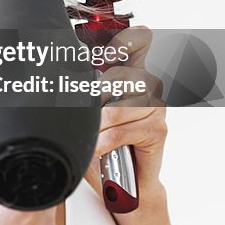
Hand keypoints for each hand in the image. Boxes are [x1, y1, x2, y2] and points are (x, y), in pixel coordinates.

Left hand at [95, 25, 168, 203]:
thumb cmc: (108, 145)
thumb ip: (88, 90)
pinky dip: (101, 144)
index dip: (125, 40)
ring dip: (95, 127)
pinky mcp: (157, 130)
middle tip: (86, 113)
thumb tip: (67, 71)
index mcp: (135, 72)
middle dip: (96, 96)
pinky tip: (96, 150)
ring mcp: (156, 108)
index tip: (106, 51)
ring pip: (114, 110)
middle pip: (120, 76)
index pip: (142, 40)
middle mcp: (151, 86)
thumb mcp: (94, 111)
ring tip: (89, 136)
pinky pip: (119, 132)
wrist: (129, 184)